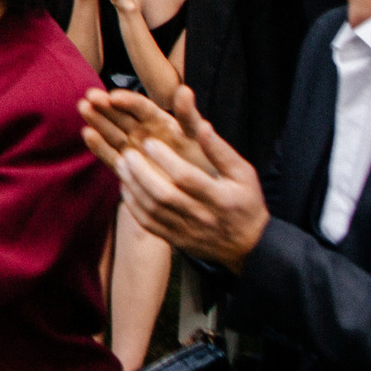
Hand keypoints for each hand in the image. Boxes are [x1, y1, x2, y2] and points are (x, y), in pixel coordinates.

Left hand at [91, 87, 267, 270]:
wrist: (248, 244)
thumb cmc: (245, 201)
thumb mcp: (242, 173)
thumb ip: (220, 151)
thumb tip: (203, 126)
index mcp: (220, 198)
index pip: (187, 178)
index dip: (165, 159)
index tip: (150, 142)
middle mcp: (202, 217)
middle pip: (164, 196)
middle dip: (141, 172)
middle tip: (129, 153)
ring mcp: (187, 231)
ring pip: (152, 210)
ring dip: (132, 186)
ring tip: (122, 164)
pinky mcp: (176, 240)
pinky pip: (148, 224)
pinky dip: (133, 204)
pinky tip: (126, 186)